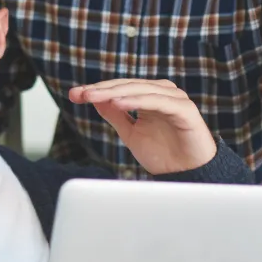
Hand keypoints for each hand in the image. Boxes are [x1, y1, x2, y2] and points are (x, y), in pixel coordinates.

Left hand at [68, 78, 215, 174]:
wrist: (188, 176)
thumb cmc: (163, 155)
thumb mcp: (131, 133)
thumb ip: (115, 115)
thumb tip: (93, 98)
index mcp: (149, 96)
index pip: (119, 88)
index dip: (96, 90)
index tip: (74, 94)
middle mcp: (162, 93)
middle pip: (127, 86)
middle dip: (101, 89)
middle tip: (81, 94)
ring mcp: (174, 98)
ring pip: (140, 90)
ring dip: (115, 92)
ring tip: (94, 96)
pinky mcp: (184, 109)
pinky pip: (157, 101)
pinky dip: (137, 100)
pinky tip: (118, 103)